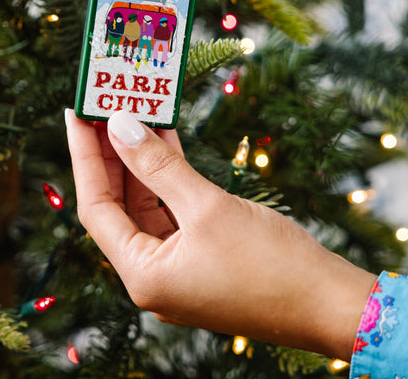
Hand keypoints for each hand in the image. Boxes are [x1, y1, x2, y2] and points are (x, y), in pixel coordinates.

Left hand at [65, 108, 374, 359]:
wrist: (331, 303)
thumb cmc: (271, 263)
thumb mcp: (207, 207)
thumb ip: (158, 166)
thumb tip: (120, 126)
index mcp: (143, 276)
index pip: (96, 207)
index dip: (84, 156)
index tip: (76, 113)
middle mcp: (154, 276)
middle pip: (118, 204)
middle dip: (111, 153)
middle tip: (104, 104)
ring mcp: (180, 268)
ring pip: (147, 204)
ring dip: (141, 159)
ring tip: (133, 110)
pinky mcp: (204, 257)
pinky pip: (173, 209)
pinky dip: (168, 175)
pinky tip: (166, 138)